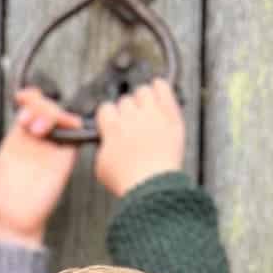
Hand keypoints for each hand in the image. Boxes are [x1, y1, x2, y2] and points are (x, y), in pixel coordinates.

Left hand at [0, 88, 81, 248]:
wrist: (9, 223)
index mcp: (17, 140)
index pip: (28, 108)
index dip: (27, 96)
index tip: (19, 98)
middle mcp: (36, 142)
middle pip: (46, 107)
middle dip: (37, 105)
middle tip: (24, 121)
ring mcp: (51, 150)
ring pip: (60, 117)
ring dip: (49, 113)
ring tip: (35, 129)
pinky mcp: (63, 161)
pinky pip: (74, 135)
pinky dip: (70, 125)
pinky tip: (55, 130)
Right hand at [94, 78, 185, 198]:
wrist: (153, 186)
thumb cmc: (128, 181)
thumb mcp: (102, 167)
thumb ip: (103, 147)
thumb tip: (106, 140)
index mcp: (112, 128)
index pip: (106, 108)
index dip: (109, 116)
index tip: (113, 122)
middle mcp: (131, 117)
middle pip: (125, 100)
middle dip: (127, 110)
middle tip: (132, 122)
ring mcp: (152, 114)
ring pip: (143, 91)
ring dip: (142, 98)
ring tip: (145, 108)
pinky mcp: (170, 116)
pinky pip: (164, 90)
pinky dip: (160, 87)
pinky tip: (159, 87)